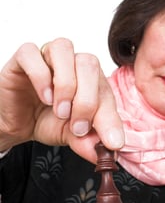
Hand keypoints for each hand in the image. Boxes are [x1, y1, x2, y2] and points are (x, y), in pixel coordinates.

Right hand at [0, 38, 123, 162]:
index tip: (111, 142)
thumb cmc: (46, 121)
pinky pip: (32, 52)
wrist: (16, 123)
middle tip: (78, 126)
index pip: (107, 91)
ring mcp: (48, 57)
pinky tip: (44, 97)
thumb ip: (89, 141)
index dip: (110, 118)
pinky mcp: (23, 58)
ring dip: (66, 84)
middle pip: (89, 64)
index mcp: (91, 80)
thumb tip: (107, 153)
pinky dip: (40, 76)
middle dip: (87, 100)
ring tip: (60, 111)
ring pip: (64, 49)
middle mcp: (73, 63)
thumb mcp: (71, 136)